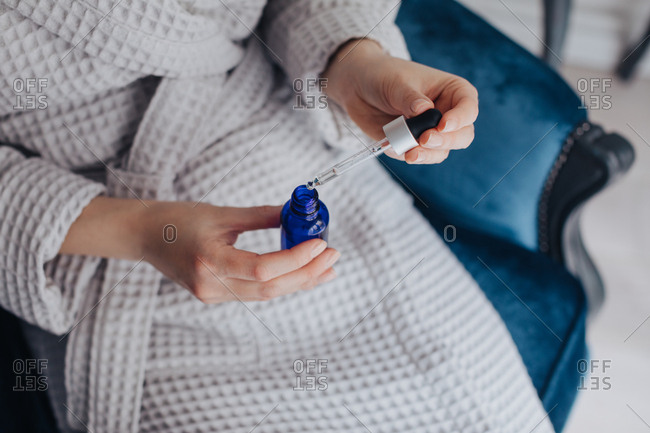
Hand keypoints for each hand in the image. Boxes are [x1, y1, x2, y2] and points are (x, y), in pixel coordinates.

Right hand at [142, 202, 339, 302]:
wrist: (145, 236)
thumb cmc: (177, 220)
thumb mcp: (221, 213)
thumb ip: (262, 216)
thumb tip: (295, 212)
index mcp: (209, 261)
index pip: (263, 269)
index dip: (296, 259)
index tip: (320, 244)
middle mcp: (211, 285)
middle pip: (270, 288)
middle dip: (307, 274)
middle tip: (333, 256)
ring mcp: (213, 295)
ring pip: (266, 295)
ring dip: (300, 282)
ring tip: (327, 268)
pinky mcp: (216, 296)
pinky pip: (256, 294)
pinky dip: (281, 283)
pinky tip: (301, 274)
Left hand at [323, 39, 478, 163]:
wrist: (359, 87)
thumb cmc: (384, 75)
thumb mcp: (397, 82)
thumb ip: (410, 98)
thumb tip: (424, 110)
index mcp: (452, 91)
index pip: (468, 107)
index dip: (460, 118)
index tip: (443, 125)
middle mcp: (447, 113)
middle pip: (462, 136)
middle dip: (445, 141)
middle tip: (424, 139)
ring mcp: (431, 131)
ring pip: (442, 151)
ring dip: (427, 154)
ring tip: (410, 152)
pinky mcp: (414, 144)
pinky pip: (418, 156)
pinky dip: (407, 155)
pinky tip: (392, 146)